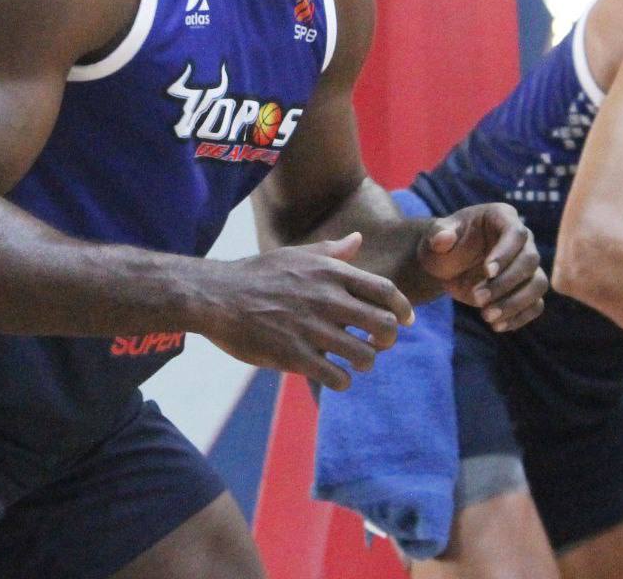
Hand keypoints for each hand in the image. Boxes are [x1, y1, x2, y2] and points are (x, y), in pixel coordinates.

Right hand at [203, 234, 412, 391]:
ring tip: (355, 362)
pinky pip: (336, 376)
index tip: (406, 320)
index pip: (385, 290)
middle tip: (378, 344)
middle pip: (384, 325)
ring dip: (365, 362)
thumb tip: (357, 240)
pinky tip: (333, 376)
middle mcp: (327, 299)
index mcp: (330, 273)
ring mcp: (312, 329)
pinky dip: (342, 381)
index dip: (403, 308)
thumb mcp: (296, 255)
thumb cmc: (257, 274)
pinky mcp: (294, 356)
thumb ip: (332, 252)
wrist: (216, 296)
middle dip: (388, 339)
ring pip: (364, 355)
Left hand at [419, 203, 547, 331]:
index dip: (505, 253)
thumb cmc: (443, 245)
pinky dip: (519, 317)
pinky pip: (535, 304)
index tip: (487, 272)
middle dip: (505, 283)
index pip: (516, 233)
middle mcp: (521, 240)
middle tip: (478, 298)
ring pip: (538, 283)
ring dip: (515, 303)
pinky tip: (497, 326)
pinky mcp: (525, 288)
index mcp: (502, 218)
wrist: (447, 265)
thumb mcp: (435, 237)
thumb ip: (438, 234)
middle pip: (530, 260)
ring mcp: (526, 266)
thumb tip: (443, 239)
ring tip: (487, 317)